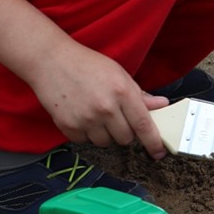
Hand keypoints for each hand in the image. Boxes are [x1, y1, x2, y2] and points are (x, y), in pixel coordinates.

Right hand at [28, 38, 169, 159]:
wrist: (52, 61)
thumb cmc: (88, 64)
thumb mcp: (119, 73)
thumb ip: (139, 94)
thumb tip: (161, 105)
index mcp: (122, 92)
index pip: (143, 125)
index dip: (153, 142)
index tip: (159, 153)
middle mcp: (105, 108)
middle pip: (126, 138)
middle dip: (126, 131)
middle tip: (117, 116)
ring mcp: (86, 119)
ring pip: (106, 143)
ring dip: (106, 134)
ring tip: (98, 114)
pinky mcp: (68, 126)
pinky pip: (85, 142)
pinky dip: (87, 134)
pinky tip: (83, 116)